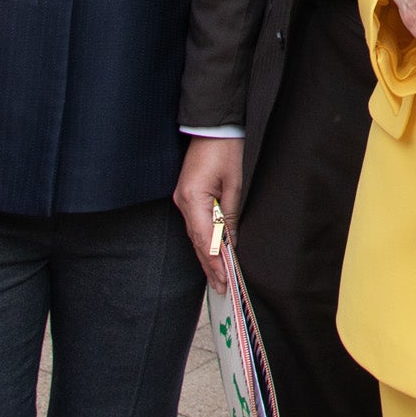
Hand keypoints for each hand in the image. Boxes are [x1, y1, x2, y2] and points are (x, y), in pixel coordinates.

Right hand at [174, 136, 243, 292]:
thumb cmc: (225, 150)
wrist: (211, 127)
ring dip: (207, 257)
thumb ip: (230, 216)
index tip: (225, 280)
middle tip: (221, 288)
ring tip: (218, 278)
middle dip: (210, 266)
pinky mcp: (186, 196)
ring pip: (195, 237)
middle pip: (197, 242)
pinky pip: (195, 226)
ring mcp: (182, 200)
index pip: (205, 240)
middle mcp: (183, 202)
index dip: (215, 263)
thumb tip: (232, 244)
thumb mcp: (234, 184)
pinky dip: (204, 242)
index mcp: (193, 199)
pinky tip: (211, 254)